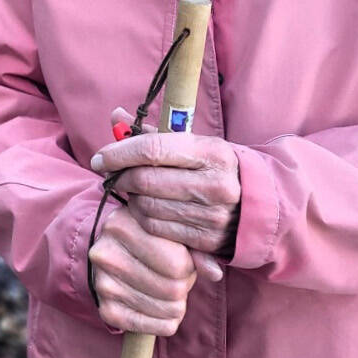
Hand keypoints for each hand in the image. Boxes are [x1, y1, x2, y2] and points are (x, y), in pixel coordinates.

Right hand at [88, 205, 206, 334]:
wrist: (114, 257)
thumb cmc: (149, 243)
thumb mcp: (169, 235)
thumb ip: (195, 250)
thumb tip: (214, 273)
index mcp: (122, 225)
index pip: (177, 263)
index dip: (188, 267)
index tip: (182, 262)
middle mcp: (106, 254)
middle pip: (173, 288)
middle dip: (184, 287)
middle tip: (176, 280)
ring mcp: (103, 283)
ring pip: (167, 309)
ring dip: (177, 305)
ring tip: (167, 292)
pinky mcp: (107, 310)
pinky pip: (153, 328)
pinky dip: (165, 323)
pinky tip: (161, 310)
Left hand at [92, 108, 242, 260]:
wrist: (257, 203)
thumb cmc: (214, 167)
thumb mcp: (193, 143)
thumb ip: (152, 133)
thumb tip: (115, 117)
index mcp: (211, 153)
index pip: (152, 149)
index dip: (119, 154)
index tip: (100, 158)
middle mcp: (214, 184)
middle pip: (146, 181)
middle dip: (120, 177)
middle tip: (112, 175)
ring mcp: (212, 215)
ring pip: (147, 207)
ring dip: (131, 198)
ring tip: (132, 190)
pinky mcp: (206, 240)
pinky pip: (157, 228)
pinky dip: (142, 218)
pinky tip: (145, 208)